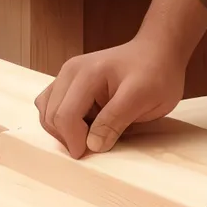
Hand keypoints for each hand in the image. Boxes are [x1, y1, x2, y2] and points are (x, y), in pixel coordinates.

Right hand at [35, 37, 186, 158]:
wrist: (159, 52)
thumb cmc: (157, 74)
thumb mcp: (144, 99)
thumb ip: (115, 120)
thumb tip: (92, 146)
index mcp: (88, 73)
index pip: (66, 116)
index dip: (74, 141)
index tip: (91, 154)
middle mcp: (70, 71)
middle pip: (51, 116)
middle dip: (68, 137)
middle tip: (94, 146)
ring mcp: (67, 75)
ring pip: (47, 112)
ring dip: (62, 130)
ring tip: (90, 134)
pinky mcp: (68, 81)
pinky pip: (51, 105)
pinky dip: (61, 120)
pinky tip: (84, 123)